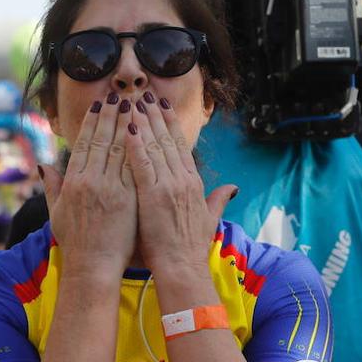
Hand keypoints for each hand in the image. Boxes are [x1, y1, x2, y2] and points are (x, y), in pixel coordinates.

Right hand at [41, 92, 137, 279]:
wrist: (93, 268)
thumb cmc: (75, 243)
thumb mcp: (56, 213)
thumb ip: (52, 186)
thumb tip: (45, 165)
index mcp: (73, 182)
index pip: (85, 143)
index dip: (93, 121)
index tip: (100, 104)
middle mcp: (89, 181)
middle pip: (103, 139)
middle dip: (112, 115)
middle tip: (121, 94)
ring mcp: (109, 188)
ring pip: (120, 148)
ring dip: (128, 123)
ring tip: (136, 104)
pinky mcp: (127, 198)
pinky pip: (134, 166)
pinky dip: (140, 147)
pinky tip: (147, 131)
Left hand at [127, 92, 234, 278]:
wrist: (183, 269)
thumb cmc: (190, 248)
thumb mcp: (209, 219)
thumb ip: (219, 200)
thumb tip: (234, 188)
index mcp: (193, 183)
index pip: (180, 146)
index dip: (170, 123)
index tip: (162, 105)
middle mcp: (183, 179)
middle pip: (167, 139)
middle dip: (155, 114)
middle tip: (144, 93)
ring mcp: (169, 185)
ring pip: (155, 145)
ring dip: (143, 121)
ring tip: (133, 101)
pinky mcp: (153, 194)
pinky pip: (142, 163)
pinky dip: (135, 144)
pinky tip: (128, 127)